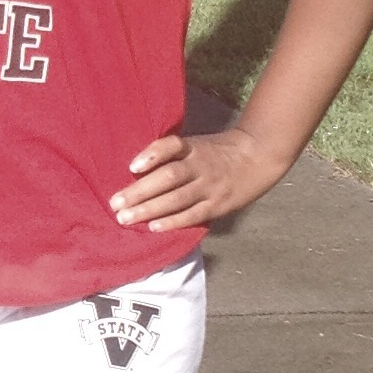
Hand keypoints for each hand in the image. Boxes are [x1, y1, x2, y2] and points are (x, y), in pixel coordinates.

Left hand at [113, 124, 290, 232]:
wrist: (257, 157)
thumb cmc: (217, 152)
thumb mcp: (197, 144)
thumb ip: (173, 154)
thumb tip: (136, 169)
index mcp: (193, 147)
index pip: (172, 145)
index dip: (152, 154)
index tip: (132, 167)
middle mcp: (200, 165)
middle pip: (168, 177)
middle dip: (139, 191)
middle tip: (115, 204)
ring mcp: (210, 186)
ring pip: (177, 198)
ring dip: (149, 210)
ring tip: (126, 218)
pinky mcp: (218, 205)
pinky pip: (193, 215)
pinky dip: (172, 222)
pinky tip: (153, 228)